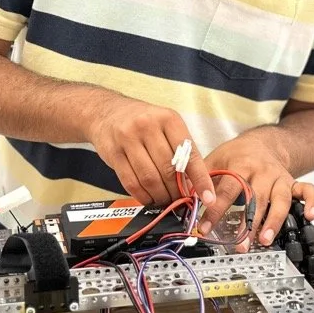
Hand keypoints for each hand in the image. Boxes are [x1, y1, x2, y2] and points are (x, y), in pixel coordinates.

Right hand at [86, 96, 214, 206]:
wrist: (105, 111)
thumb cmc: (142, 121)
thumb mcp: (166, 125)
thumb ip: (180, 150)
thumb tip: (195, 184)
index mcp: (169, 119)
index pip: (189, 154)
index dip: (200, 179)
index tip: (208, 197)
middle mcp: (148, 126)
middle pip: (168, 170)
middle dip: (177, 191)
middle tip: (180, 201)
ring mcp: (128, 138)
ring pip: (150, 178)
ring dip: (160, 196)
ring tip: (165, 200)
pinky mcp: (113, 153)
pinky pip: (131, 182)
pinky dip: (142, 196)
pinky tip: (148, 198)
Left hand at [201, 132, 313, 246]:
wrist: (264, 142)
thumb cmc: (237, 155)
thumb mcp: (215, 159)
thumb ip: (201, 180)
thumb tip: (185, 202)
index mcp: (241, 165)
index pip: (227, 190)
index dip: (215, 210)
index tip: (205, 228)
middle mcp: (263, 172)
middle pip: (256, 198)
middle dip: (248, 223)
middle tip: (239, 244)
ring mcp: (280, 178)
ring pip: (281, 200)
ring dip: (273, 221)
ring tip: (265, 240)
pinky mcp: (293, 183)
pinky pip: (308, 191)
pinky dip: (313, 203)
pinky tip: (311, 217)